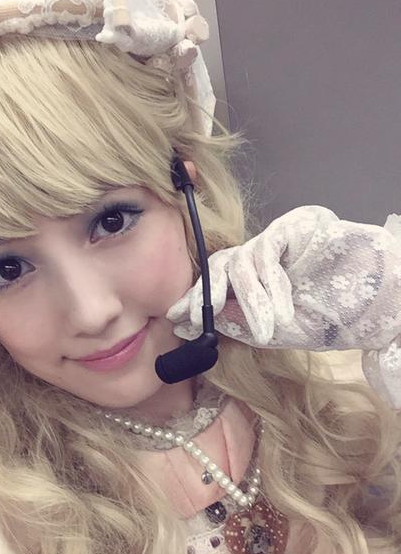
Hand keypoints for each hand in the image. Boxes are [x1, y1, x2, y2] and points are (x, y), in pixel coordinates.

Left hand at [166, 206, 400, 407]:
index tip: (173, 319)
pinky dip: (272, 285)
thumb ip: (241, 323)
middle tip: (194, 320)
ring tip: (267, 329)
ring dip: (251, 301)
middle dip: (204, 295)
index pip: (215, 282)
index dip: (193, 298)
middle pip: (219, 266)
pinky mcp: (294, 224)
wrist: (381, 302)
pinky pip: (267, 252)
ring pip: (242, 263)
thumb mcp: (280, 329)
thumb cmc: (332, 316)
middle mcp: (260, 255)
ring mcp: (277, 238)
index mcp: (254, 278)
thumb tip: (198, 322)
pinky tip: (283, 310)